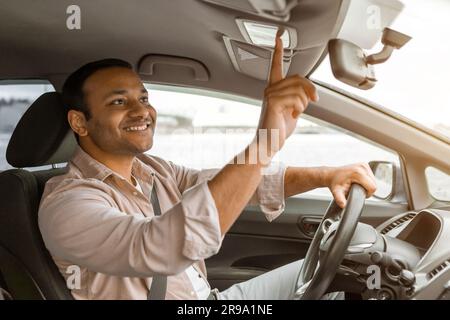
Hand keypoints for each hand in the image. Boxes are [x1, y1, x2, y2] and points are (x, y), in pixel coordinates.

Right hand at [257, 29, 318, 156]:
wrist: (268, 143)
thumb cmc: (278, 129)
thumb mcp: (293, 110)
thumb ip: (298, 97)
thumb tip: (310, 92)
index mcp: (274, 88)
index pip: (275, 65)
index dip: (278, 51)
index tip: (279, 37)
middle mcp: (270, 88)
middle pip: (298, 78)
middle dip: (311, 89)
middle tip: (314, 100)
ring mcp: (270, 94)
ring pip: (299, 89)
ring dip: (304, 103)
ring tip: (296, 113)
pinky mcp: (273, 102)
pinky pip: (296, 98)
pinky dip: (300, 108)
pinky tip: (292, 116)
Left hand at [323, 163, 377, 207]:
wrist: (331, 175)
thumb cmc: (334, 183)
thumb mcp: (336, 192)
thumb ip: (340, 199)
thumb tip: (343, 205)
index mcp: (358, 172)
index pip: (372, 187)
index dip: (368, 194)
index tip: (359, 194)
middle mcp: (362, 167)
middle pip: (374, 183)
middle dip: (367, 190)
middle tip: (356, 190)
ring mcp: (364, 165)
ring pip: (374, 180)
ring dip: (367, 185)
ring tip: (357, 186)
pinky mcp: (364, 165)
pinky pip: (371, 176)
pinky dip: (367, 181)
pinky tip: (359, 182)